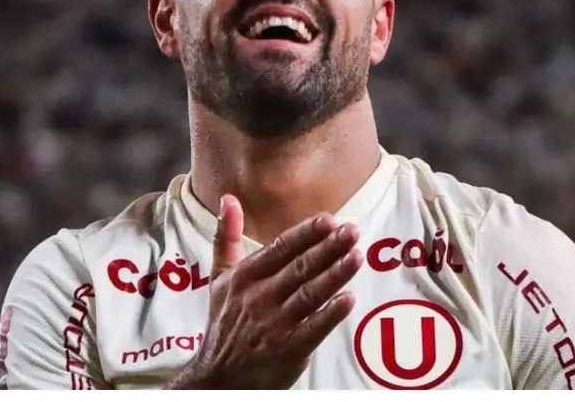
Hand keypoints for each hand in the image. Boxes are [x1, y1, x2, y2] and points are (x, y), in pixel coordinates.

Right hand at [167, 194, 361, 388]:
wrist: (218, 375)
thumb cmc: (224, 322)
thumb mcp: (218, 277)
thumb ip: (226, 236)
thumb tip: (229, 198)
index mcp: (245, 277)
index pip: (280, 249)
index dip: (306, 234)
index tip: (328, 220)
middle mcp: (259, 298)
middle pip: (299, 268)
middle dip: (328, 248)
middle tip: (352, 232)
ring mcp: (275, 324)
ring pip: (310, 294)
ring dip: (335, 275)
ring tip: (356, 257)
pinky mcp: (289, 350)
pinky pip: (314, 328)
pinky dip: (331, 314)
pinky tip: (350, 299)